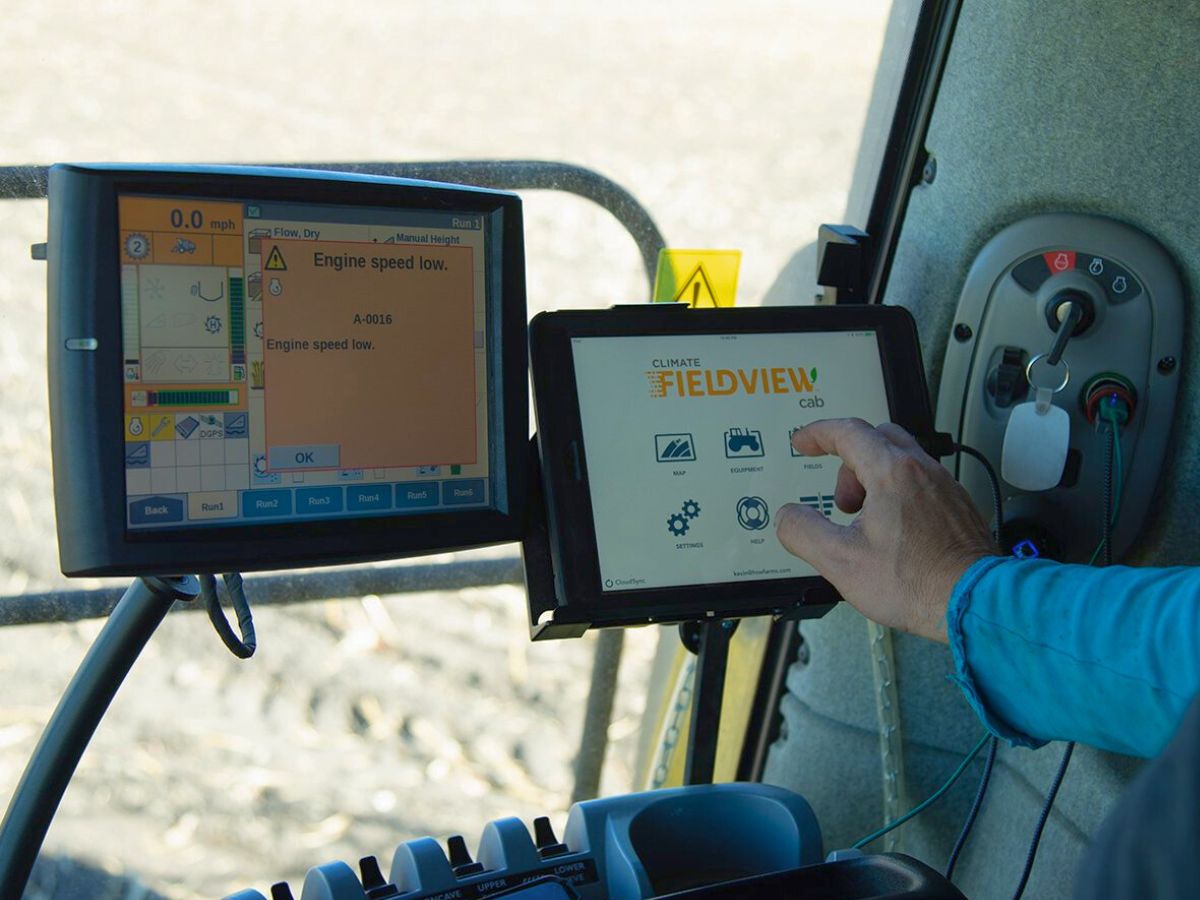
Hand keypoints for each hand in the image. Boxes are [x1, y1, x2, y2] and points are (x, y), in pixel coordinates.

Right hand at [775, 418, 996, 642]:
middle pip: (878, 438)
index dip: (818, 433)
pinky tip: (896, 534)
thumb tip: (787, 517)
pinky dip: (900, 495)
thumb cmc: (916, 583)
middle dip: (849, 461)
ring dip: (875, 480)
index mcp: (892, 473)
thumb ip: (803, 532)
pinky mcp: (959, 508)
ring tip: (866, 523)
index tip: (804, 442)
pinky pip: (923, 484)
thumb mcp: (840, 561)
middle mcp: (923, 471)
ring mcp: (945, 488)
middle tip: (841, 498)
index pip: (848, 432)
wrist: (972, 604)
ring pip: (903, 461)